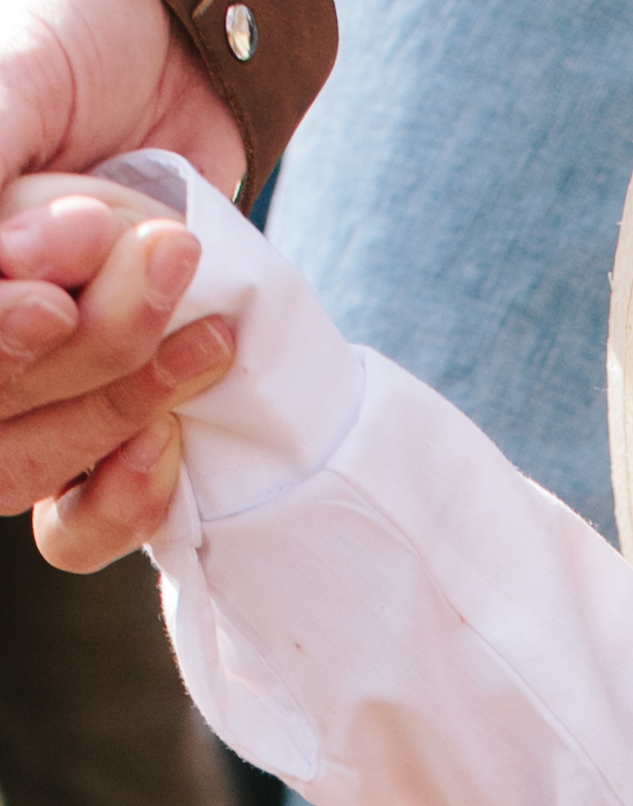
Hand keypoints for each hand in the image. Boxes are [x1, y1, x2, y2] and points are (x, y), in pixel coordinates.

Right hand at [0, 0, 239, 524]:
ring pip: (26, 467)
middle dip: (86, 348)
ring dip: (120, 405)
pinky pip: (76, 517)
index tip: (55, 303)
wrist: (170, 53)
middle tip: (161, 254)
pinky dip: (129, 490)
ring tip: (199, 322)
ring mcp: (18, 383)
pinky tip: (174, 432)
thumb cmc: (70, 43)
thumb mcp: (14, 83)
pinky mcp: (90, 420)